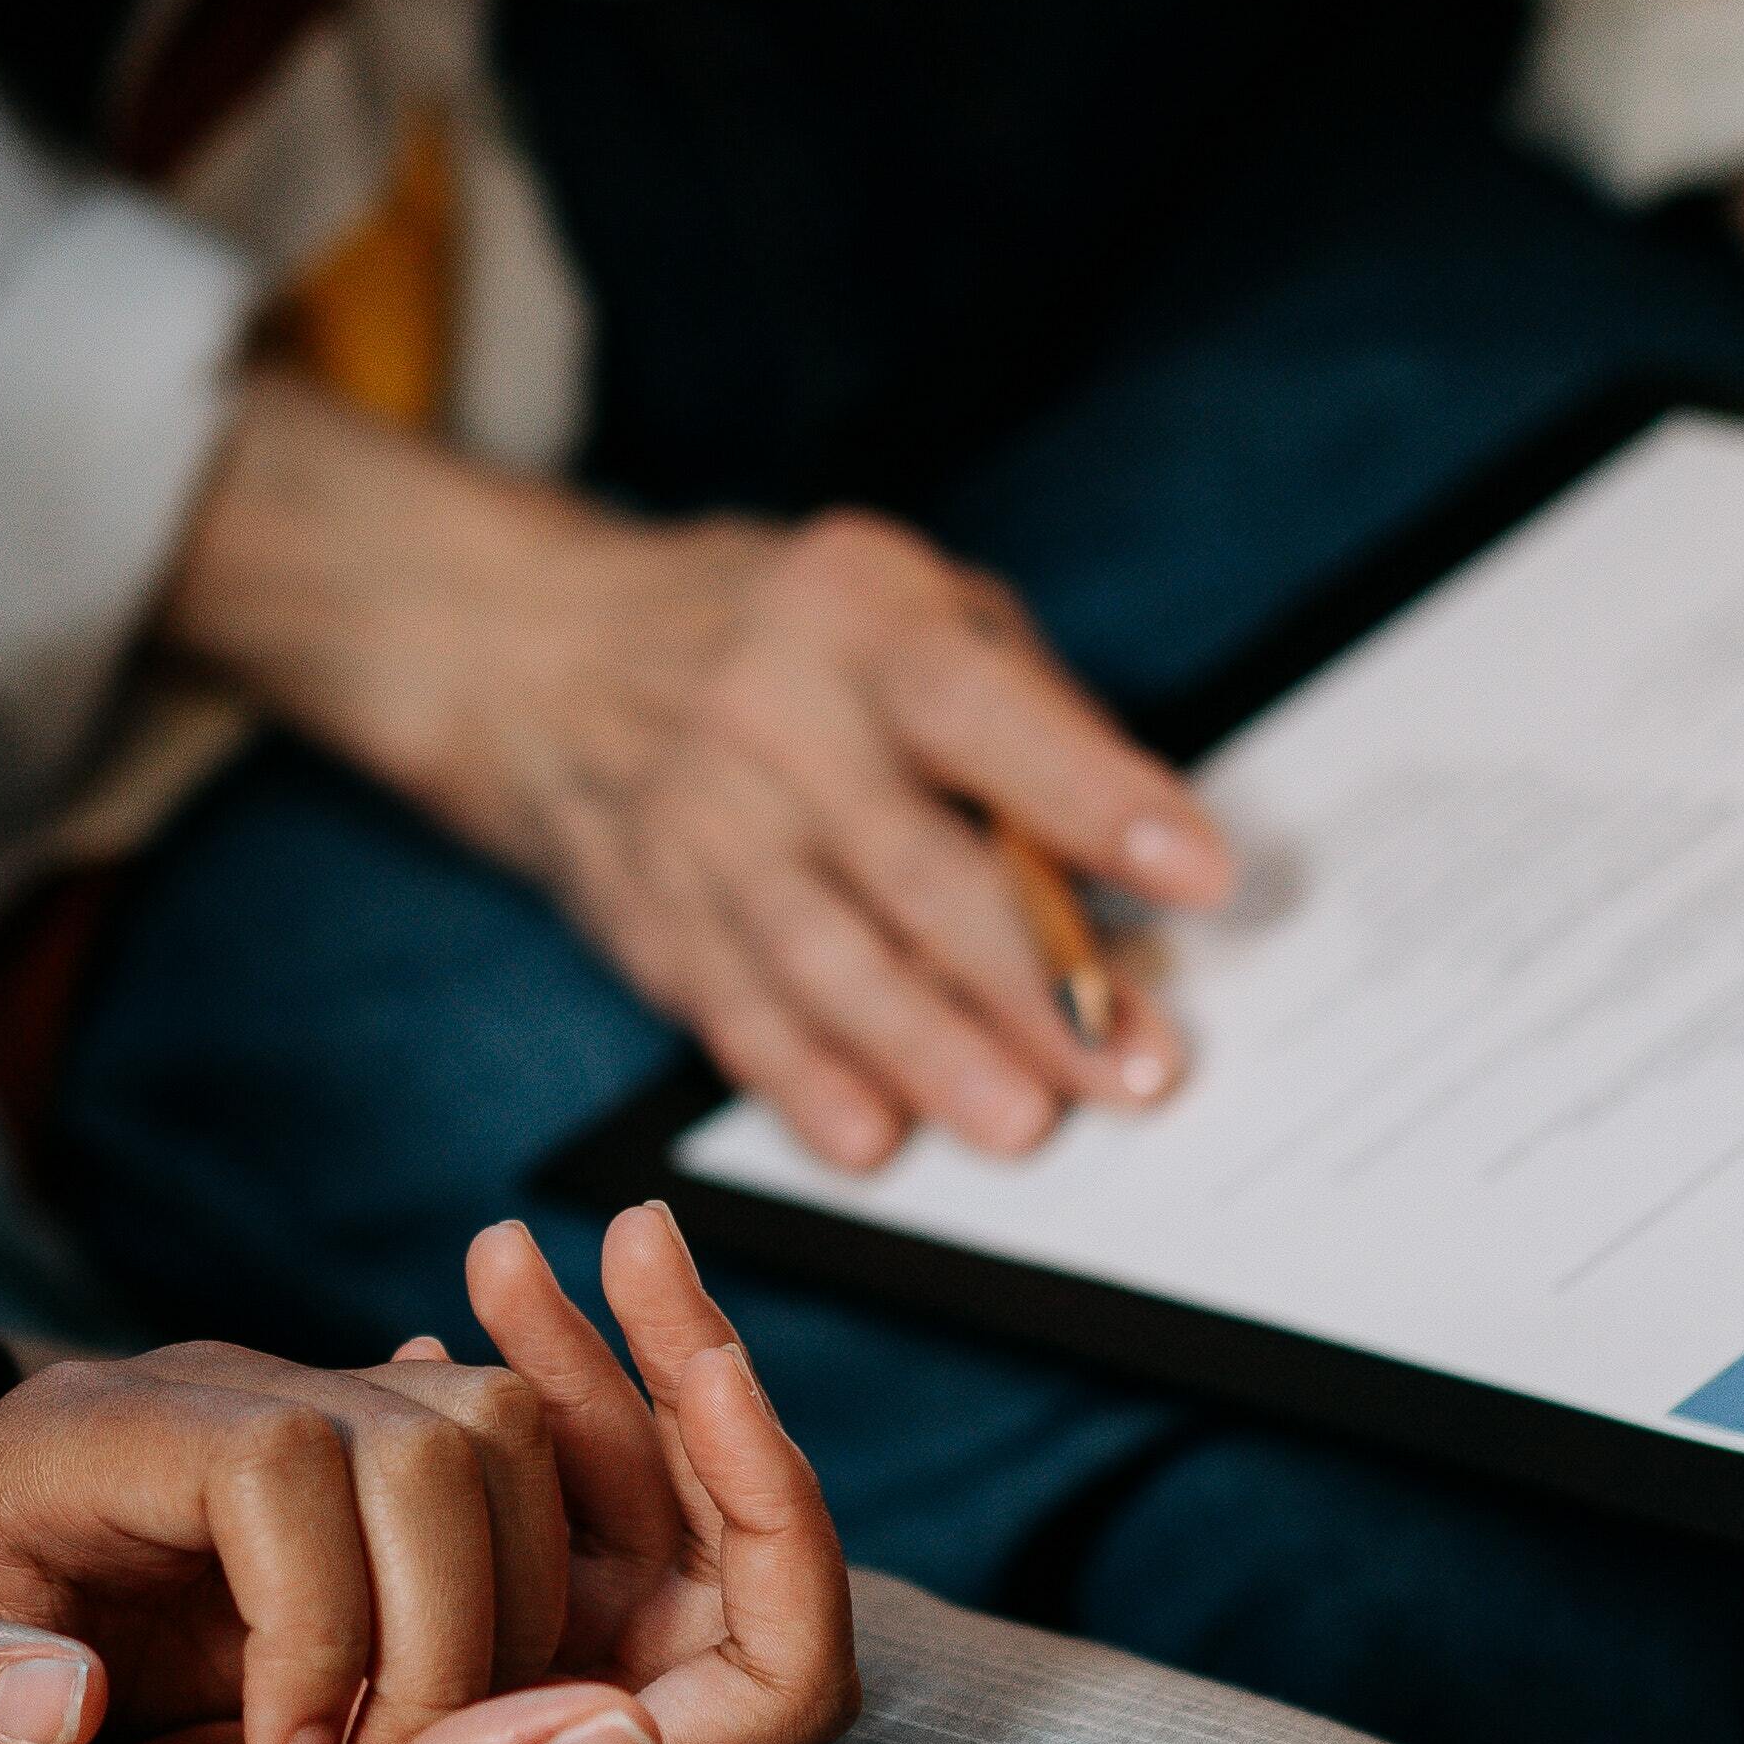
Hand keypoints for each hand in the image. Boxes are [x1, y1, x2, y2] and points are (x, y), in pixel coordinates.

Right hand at [0, 1207, 857, 1743]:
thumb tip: (631, 1724)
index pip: (778, 1677)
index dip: (776, 1505)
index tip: (699, 1351)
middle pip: (705, 1574)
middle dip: (677, 1400)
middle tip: (618, 1240)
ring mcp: (460, 1737)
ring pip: (591, 1538)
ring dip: (570, 1397)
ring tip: (499, 1257)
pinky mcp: (373, 1691)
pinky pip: (479, 1541)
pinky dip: (470, 1432)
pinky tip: (427, 1336)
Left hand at [0, 1323, 586, 1743]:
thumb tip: (60, 1697)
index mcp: (76, 1441)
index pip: (278, 1457)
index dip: (323, 1617)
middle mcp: (205, 1395)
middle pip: (427, 1432)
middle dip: (448, 1627)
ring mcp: (294, 1415)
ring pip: (494, 1435)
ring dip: (506, 1610)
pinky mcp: (353, 1469)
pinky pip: (502, 1475)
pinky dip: (521, 1591)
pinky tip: (447, 1718)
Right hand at [155, 370, 1236, 1175]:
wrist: (542, 654)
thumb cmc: (791, 639)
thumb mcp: (910, 604)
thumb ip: (1024, 712)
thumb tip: (1139, 863)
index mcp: (854, 615)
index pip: (981, 710)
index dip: (1091, 796)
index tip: (1200, 874)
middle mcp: (768, 717)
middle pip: (910, 863)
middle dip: (1032, 979)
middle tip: (1132, 1066)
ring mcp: (699, 824)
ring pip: (822, 958)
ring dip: (928, 1052)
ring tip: (1023, 1124)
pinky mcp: (654, 916)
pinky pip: (734, 1011)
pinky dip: (802, 1082)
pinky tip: (869, 1138)